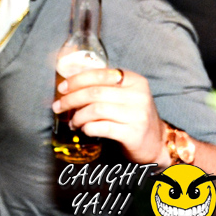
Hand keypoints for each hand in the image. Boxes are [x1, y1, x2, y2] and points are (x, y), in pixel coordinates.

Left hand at [52, 68, 166, 164]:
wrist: (156, 141)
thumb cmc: (131, 115)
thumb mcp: (123, 95)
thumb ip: (103, 87)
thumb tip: (67, 85)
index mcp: (134, 80)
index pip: (99, 74)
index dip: (76, 80)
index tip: (62, 88)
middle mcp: (138, 95)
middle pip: (94, 93)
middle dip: (70, 100)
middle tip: (58, 106)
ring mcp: (137, 115)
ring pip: (95, 110)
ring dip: (77, 116)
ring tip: (73, 122)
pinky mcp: (133, 133)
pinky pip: (101, 127)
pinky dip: (87, 128)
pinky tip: (85, 129)